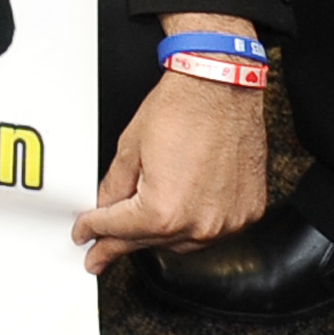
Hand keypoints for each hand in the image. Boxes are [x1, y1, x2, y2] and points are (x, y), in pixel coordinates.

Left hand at [76, 50, 269, 273]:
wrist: (223, 86)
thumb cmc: (183, 107)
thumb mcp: (130, 148)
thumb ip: (114, 188)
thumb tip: (106, 207)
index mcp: (164, 210)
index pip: (118, 231)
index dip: (93, 232)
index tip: (85, 236)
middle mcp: (199, 223)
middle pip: (148, 243)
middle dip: (121, 242)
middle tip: (103, 248)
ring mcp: (228, 221)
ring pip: (182, 244)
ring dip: (158, 237)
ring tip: (140, 228)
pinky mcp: (248, 212)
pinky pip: (213, 232)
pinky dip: (193, 225)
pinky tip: (180, 214)